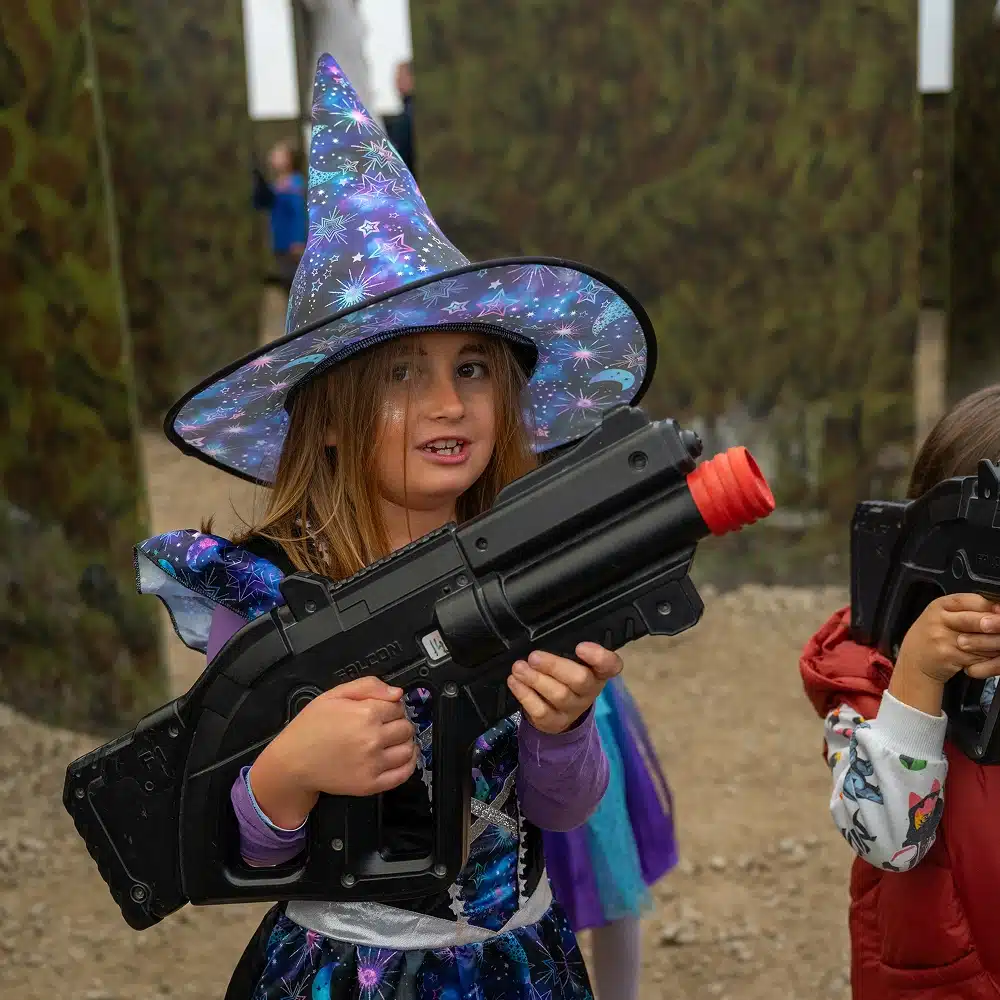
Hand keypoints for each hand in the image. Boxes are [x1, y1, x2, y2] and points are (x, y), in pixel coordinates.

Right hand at [249, 676, 417, 827]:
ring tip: (392, 741)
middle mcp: (373, 739)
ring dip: (405, 742)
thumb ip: (368, 686)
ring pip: (408, 749)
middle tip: (385, 726)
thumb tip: (396, 693)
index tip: (382, 710)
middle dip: (399, 723)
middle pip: (406, 727)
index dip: (391, 706)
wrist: (292, 762)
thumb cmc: (310, 728)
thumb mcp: (334, 695)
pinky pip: (403, 774)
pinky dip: (408, 764)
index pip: (398, 706)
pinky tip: (401, 757)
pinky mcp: (371, 784)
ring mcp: (373, 763)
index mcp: (365, 714)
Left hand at [507, 642, 622, 734]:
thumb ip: (565, 648)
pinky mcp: (554, 722)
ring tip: (519, 667)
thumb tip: (541, 634)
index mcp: (598, 672)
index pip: (611, 665)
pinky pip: (540, 710)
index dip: (599, 657)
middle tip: (533, 656)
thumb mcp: (572, 662)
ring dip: (535, 679)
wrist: (559, 712)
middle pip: (580, 680)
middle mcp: (590, 691)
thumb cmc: (565, 677)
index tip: (580, 647)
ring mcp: (573, 709)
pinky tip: (514, 682)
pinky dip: (525, 694)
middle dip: (554, 666)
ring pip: (558, 695)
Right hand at [890, 594, 999, 715]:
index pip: (972, 601)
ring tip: (999, 643)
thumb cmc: (932, 636)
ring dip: (995, 643)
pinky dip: (988, 657)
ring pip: (980, 640)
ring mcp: (942, 638)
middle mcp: (939, 619)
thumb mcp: (943, 616)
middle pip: (976, 620)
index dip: (992, 607)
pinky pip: (976, 655)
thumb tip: (997, 608)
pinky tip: (989, 655)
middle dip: (996, 624)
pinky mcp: (948, 655)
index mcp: (940, 605)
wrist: (913, 659)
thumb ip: (967, 610)